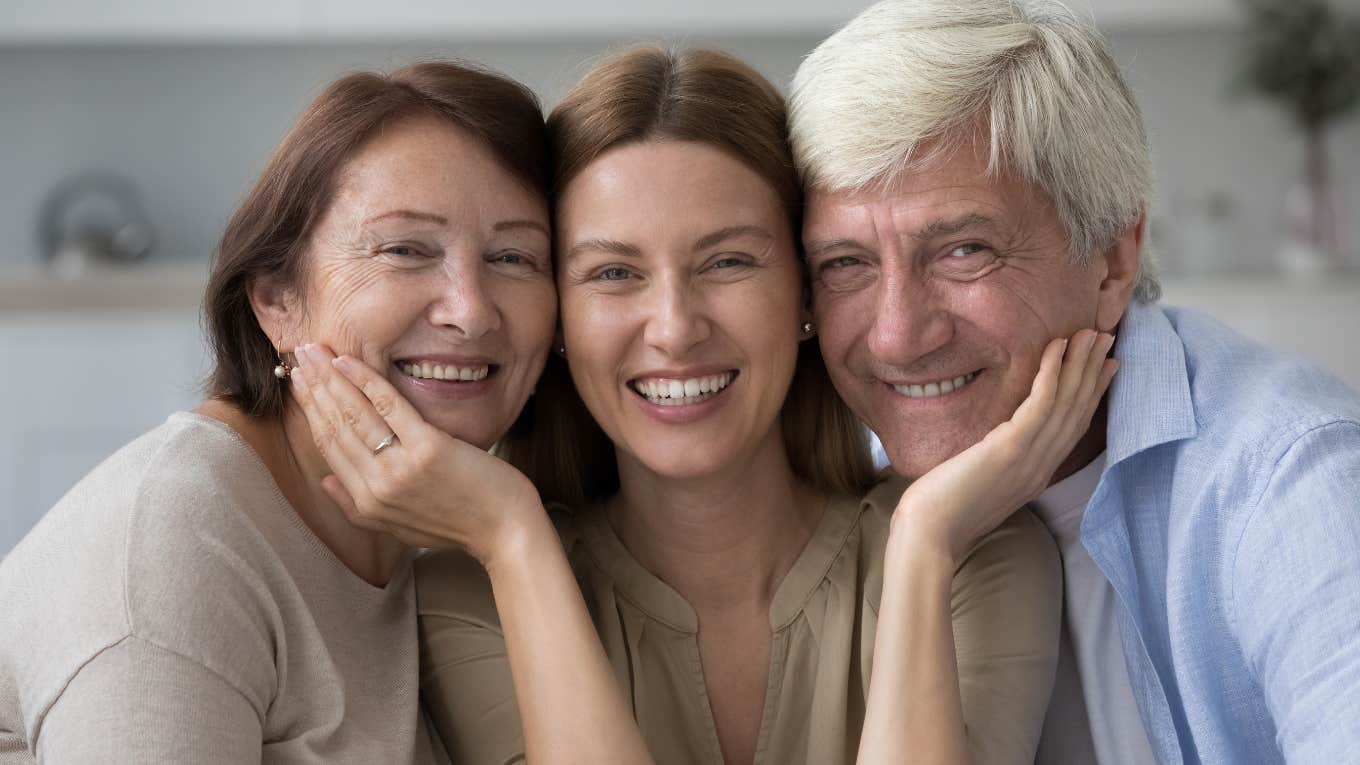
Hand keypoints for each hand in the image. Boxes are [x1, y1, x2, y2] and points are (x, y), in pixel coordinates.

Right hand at [288, 343, 542, 563]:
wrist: (505, 531)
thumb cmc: (460, 525)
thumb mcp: (400, 527)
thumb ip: (357, 507)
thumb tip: (326, 480)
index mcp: (366, 504)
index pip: (329, 448)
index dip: (310, 412)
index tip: (299, 384)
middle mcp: (376, 487)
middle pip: (335, 427)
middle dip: (313, 388)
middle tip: (299, 356)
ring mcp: (400, 468)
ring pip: (354, 414)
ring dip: (330, 379)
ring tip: (315, 351)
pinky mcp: (427, 449)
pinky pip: (388, 407)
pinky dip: (365, 380)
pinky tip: (347, 361)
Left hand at [892, 329, 1116, 563]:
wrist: (930, 536)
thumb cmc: (942, 515)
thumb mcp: (980, 486)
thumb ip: (996, 467)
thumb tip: (992, 451)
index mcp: (1035, 475)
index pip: (1071, 428)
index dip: (1091, 396)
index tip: (1106, 369)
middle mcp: (1040, 466)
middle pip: (1077, 411)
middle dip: (1094, 372)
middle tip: (1108, 340)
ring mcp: (1030, 457)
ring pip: (1066, 403)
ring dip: (1081, 364)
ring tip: (1094, 333)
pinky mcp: (1011, 447)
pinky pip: (1040, 403)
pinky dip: (1051, 372)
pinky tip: (1056, 347)